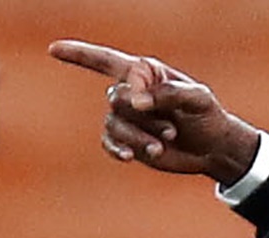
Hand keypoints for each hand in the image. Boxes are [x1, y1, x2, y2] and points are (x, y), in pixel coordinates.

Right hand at [47, 39, 259, 184]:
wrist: (213, 148)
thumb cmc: (208, 116)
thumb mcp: (198, 99)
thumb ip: (169, 94)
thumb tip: (136, 100)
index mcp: (145, 73)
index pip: (106, 60)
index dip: (79, 54)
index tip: (54, 49)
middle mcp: (131, 93)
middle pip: (116, 99)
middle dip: (144, 116)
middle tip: (173, 129)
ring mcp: (128, 118)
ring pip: (114, 124)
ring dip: (139, 137)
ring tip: (164, 145)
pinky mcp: (128, 141)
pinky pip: (110, 142)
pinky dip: (118, 149)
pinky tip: (129, 157)